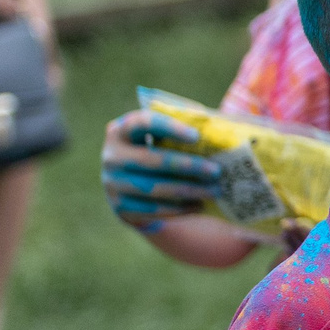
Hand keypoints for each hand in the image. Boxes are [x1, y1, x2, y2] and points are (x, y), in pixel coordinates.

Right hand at [102, 111, 219, 229]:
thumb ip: (181, 126)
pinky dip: (180, 208)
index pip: (142, 123)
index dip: (169, 128)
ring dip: (189, 190)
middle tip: (216, 171)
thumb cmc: (155, 152)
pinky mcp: (121, 208)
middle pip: (151, 160)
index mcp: (121, 131)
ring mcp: (113, 184)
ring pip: (154, 188)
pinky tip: (200, 205)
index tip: (196, 136)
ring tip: (215, 191)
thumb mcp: (160, 136)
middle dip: (188, 166)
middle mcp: (112, 157)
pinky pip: (153, 209)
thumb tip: (217, 120)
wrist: (130, 188)